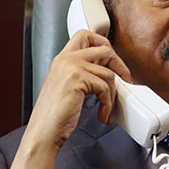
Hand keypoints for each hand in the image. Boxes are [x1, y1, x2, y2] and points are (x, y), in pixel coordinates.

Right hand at [3, 31, 128, 168]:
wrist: (43, 133)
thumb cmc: (54, 117)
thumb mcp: (67, 89)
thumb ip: (83, 75)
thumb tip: (109, 74)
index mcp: (61, 60)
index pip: (85, 36)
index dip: (104, 45)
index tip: (113, 62)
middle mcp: (65, 59)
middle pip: (103, 47)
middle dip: (119, 64)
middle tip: (125, 80)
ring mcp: (70, 67)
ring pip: (108, 72)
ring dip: (113, 94)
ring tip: (107, 109)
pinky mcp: (77, 78)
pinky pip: (105, 86)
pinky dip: (108, 103)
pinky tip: (102, 114)